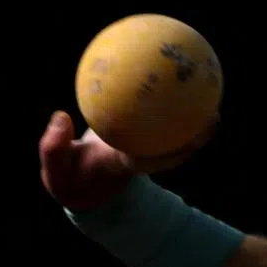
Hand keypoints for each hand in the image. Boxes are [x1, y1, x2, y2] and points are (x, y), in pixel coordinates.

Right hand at [37, 110, 216, 211]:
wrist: (79, 185)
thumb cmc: (68, 177)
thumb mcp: (54, 170)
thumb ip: (52, 146)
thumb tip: (61, 116)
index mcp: (119, 165)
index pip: (146, 160)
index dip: (168, 154)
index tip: (186, 142)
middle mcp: (137, 157)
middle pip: (172, 150)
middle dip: (195, 137)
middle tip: (214, 116)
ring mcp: (141, 148)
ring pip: (171, 135)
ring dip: (191, 120)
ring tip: (209, 96)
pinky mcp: (139, 138)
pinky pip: (157, 119)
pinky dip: (164, 103)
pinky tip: (172, 80)